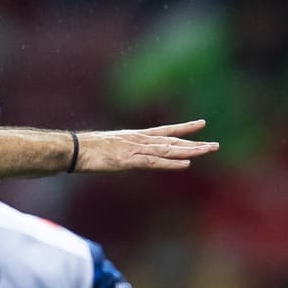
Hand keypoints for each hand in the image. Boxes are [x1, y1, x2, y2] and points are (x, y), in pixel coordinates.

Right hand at [77, 119, 217, 172]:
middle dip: (194, 143)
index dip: (184, 127)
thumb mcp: (108, 148)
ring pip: (168, 150)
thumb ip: (121, 150)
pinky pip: (154, 162)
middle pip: (172, 141)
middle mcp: (139, 140)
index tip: (201, 123)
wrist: (72, 149)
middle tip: (215, 145)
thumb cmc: (85, 150)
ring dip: (190, 151)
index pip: (165, 131)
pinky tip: (185, 164)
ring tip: (209, 150)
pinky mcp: (129, 160)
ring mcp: (135, 150)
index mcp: (135, 136)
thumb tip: (124, 154)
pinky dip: (170, 163)